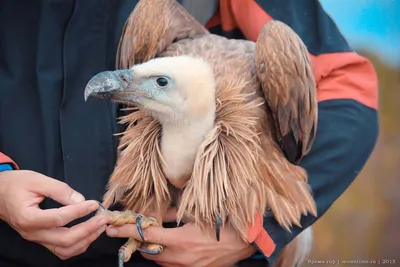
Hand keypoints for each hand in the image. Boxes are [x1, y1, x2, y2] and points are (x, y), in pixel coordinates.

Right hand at [0, 170, 107, 259]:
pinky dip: (78, 246)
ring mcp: (37, 239)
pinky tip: (89, 234)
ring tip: (100, 226)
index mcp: (28, 217)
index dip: (79, 212)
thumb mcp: (37, 180)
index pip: (58, 219)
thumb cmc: (16, 184)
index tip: (94, 204)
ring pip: (65, 249)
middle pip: (64, 239)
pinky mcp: (41, 240)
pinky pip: (61, 250)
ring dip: (86, 240)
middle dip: (88, 230)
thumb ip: (60, 190)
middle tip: (103, 218)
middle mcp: (32, 233)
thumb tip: (81, 200)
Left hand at [106, 219, 256, 266]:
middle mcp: (179, 258)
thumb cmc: (221, 224)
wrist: (243, 243)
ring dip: (153, 250)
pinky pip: (170, 266)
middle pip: (148, 252)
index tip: (111, 227)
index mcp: (179, 240)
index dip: (126, 230)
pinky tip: (172, 247)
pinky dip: (165, 257)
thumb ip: (173, 213)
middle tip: (136, 231)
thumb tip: (156, 212)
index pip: (145, 235)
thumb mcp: (196, 214)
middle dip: (139, 242)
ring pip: (158, 261)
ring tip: (156, 238)